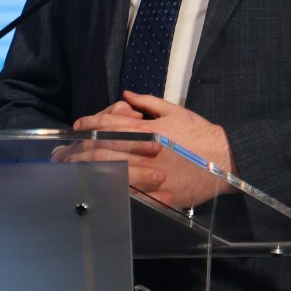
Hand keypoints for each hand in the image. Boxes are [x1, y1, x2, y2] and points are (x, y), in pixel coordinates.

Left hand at [69, 92, 231, 208]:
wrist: (227, 160)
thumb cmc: (201, 135)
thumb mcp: (177, 111)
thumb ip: (149, 102)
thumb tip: (126, 95)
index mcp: (148, 129)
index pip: (110, 124)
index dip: (89, 124)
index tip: (76, 127)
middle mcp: (145, 151)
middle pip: (104, 149)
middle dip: (80, 151)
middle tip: (63, 153)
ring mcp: (150, 173)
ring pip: (111, 172)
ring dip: (89, 171)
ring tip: (71, 172)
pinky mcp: (158, 194)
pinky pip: (129, 195)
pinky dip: (110, 192)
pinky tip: (96, 193)